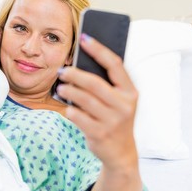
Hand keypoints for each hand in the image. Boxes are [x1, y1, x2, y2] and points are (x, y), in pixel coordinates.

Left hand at [57, 35, 137, 169]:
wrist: (121, 152)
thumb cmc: (115, 120)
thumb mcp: (119, 102)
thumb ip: (107, 85)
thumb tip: (81, 65)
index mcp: (130, 92)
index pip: (114, 64)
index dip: (98, 49)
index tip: (84, 38)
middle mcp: (124, 105)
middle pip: (94, 82)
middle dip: (75, 74)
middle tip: (62, 71)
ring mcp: (112, 120)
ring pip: (83, 99)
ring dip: (68, 91)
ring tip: (61, 88)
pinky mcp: (99, 133)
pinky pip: (78, 116)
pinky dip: (70, 110)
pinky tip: (68, 108)